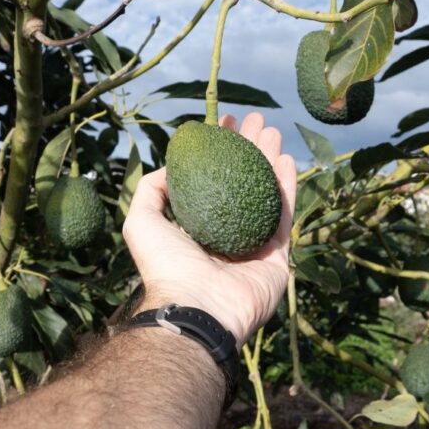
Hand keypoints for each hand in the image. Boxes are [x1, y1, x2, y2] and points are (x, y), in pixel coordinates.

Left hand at [123, 112, 297, 346]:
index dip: (219, 151)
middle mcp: (226, 235)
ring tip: (273, 130)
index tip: (225, 123)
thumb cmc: (165, 265)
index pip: (211, 182)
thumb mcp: (141, 221)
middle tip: (256, 121)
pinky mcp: (277, 258)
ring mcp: (253, 247)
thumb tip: (170, 167)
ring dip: (270, 160)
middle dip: (249, 149)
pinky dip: (287, 187)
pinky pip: (284, 217)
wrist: (198, 307)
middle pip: (242, 182)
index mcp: (197, 229)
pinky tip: (287, 159)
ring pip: (266, 194)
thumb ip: (151, 191)